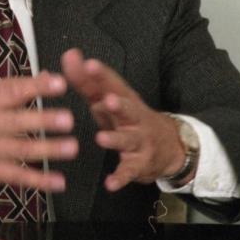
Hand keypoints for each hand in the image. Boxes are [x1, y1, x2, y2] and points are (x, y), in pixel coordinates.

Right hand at [0, 71, 77, 192]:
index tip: (60, 83)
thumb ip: (11, 86)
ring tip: (71, 148)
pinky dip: (40, 181)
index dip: (38, 87)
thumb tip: (46, 76)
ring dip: (49, 150)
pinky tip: (59, 182)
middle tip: (68, 119)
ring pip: (24, 149)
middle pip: (21, 122)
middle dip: (46, 121)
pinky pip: (19, 176)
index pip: (15, 91)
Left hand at [61, 49, 186, 191]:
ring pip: (128, 139)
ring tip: (102, 138)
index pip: (113, 84)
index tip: (88, 64)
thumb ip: (87, 80)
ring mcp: (139, 141)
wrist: (171, 146)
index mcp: (124, 99)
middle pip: (127, 109)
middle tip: (106, 100)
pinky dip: (120, 178)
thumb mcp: (109, 99)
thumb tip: (69, 55)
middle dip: (118, 104)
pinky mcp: (140, 164)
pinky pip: (129, 171)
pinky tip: (110, 184)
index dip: (101, 74)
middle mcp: (134, 118)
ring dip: (115, 139)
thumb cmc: (130, 119)